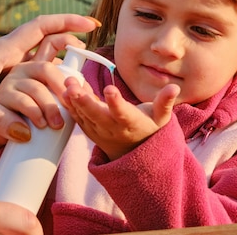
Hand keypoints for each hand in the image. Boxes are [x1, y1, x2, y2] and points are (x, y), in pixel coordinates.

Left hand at [0, 14, 98, 141]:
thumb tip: (25, 134)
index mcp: (2, 50)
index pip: (42, 27)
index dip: (68, 21)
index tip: (92, 24)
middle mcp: (5, 55)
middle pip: (46, 41)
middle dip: (70, 45)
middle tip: (89, 59)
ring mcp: (2, 69)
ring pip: (39, 62)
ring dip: (59, 67)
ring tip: (75, 82)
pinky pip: (29, 78)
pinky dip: (44, 82)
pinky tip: (51, 96)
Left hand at [62, 78, 179, 159]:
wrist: (134, 153)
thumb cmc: (149, 128)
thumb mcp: (161, 117)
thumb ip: (165, 102)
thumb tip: (174, 87)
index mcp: (131, 123)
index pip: (123, 112)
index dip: (115, 102)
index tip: (109, 89)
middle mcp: (113, 128)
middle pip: (97, 115)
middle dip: (85, 101)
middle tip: (74, 86)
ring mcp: (99, 131)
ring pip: (84, 116)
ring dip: (74, 101)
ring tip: (67, 83)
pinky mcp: (90, 130)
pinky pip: (78, 118)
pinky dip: (70, 106)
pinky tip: (63, 90)